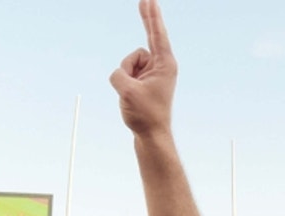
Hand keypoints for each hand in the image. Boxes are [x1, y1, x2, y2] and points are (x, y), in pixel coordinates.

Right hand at [110, 0, 176, 137]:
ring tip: (134, 93)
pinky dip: (123, 81)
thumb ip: (119, 74)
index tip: (150, 0)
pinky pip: (125, 71)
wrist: (151, 133)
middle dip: (147, 18)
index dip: (152, 16)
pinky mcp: (144, 78)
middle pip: (151, 36)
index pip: (157, 35)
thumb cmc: (145, 115)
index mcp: (165, 65)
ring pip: (127, 62)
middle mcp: (161, 65)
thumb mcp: (127, 92)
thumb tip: (120, 73)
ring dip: (125, 75)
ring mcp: (152, 72)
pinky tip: (131, 94)